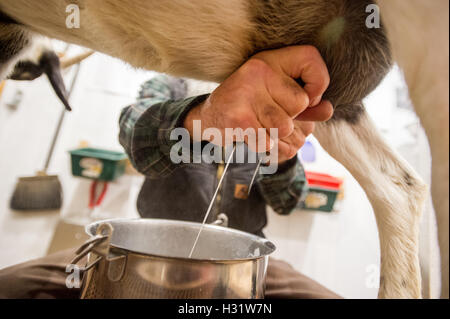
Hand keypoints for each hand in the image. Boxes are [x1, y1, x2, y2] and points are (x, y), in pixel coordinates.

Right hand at [184, 45, 332, 161]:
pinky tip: (249, 136)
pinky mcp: (238, 119)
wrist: (208, 119)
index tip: (309, 98)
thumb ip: (306, 106)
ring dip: (275, 135)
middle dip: (290, 118)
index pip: (310, 57)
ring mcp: (246, 94)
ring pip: (284, 126)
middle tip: (268, 116)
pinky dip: (262, 146)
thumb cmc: (249, 108)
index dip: (319, 81)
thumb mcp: (276, 98)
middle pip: (300, 103)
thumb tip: (327, 110)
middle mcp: (258, 72)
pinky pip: (268, 142)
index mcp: (270, 62)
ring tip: (258, 127)